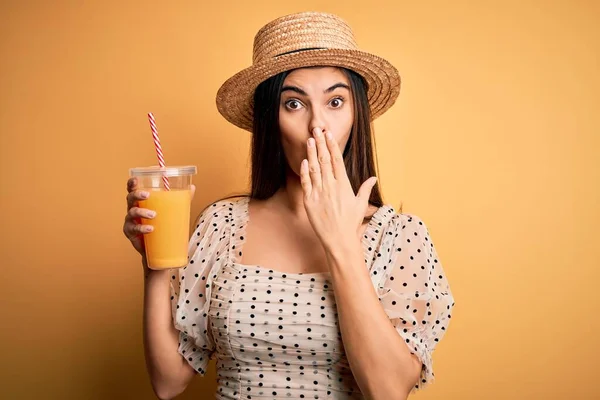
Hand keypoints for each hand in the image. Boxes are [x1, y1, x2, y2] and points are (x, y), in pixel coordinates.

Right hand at [122, 177, 195, 256]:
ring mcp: (130, 221)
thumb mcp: (172, 210)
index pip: (133, 189)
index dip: (132, 183)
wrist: (158, 247)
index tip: (136, 179)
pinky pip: (134, 229)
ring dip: (142, 212)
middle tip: (147, 195)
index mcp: (141, 201)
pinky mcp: (131, 232)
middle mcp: (133, 208)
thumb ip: (181, 198)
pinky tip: (150, 229)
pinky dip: (142, 228)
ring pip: (132, 213)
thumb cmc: (162, 224)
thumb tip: (192, 187)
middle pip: (130, 197)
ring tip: (154, 215)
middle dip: (137, 194)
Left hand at [300, 127, 377, 251]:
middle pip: (324, 160)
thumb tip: (373, 178)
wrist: (339, 240)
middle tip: (317, 130)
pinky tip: (304, 161)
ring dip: (311, 153)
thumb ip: (365, 189)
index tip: (329, 135)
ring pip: (314, 168)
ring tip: (310, 140)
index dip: (332, 146)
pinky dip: (305, 171)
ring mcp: (319, 193)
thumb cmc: (351, 223)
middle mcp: (331, 186)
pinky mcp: (309, 201)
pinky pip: (306, 183)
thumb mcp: (360, 204)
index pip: (337, 160)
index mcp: (343, 185)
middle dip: (320, 143)